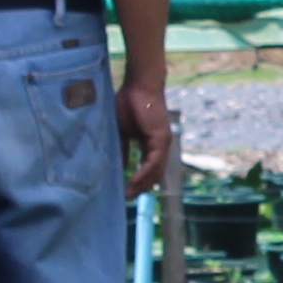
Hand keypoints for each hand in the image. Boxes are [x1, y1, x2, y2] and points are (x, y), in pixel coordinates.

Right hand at [116, 69, 171, 194]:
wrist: (139, 84)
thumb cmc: (129, 102)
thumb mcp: (122, 131)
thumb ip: (122, 149)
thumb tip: (119, 167)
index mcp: (151, 143)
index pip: (147, 168)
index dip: (138, 181)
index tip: (125, 192)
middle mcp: (160, 145)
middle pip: (154, 174)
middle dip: (141, 188)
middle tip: (127, 198)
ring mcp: (163, 142)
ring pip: (155, 171)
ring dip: (142, 184)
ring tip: (129, 194)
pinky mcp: (161, 138)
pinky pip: (153, 162)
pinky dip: (143, 174)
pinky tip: (132, 182)